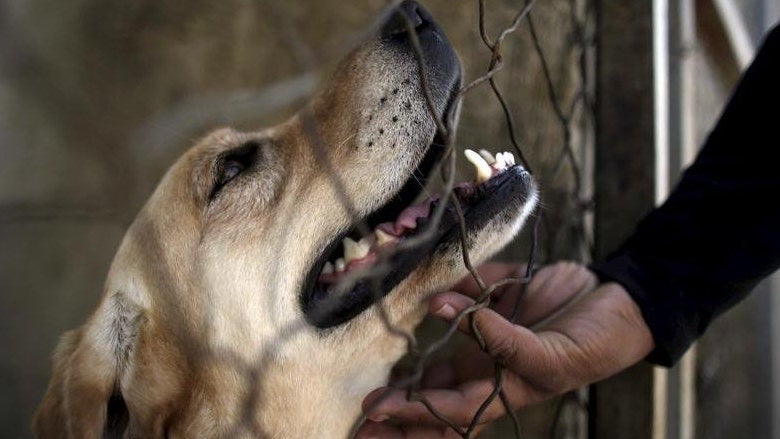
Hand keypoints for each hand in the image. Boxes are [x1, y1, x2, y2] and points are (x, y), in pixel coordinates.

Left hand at [356, 262, 653, 437]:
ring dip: (407, 372)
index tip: (376, 409)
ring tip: (372, 378)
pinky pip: (459, 301)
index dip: (412, 412)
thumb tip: (448, 309)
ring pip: (437, 361)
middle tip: (361, 414)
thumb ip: (503, 339)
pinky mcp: (491, 301)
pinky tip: (421, 301)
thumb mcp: (553, 355)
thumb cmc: (595, 341)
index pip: (448, 409)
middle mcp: (487, 366)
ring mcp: (486, 336)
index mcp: (503, 389)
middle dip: (400, 410)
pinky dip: (442, 300)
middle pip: (434, 396)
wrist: (620, 302)